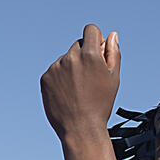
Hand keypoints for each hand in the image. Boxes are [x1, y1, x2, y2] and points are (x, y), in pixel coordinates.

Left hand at [40, 24, 119, 139]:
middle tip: (90, 78)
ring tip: (79, 89)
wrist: (81, 129)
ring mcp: (56, 68)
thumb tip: (112, 35)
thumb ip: (113, 53)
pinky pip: (55, 71)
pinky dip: (61, 78)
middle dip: (85, 55)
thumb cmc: (101, 104)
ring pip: (66, 59)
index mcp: (90, 55)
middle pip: (78, 45)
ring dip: (72, 67)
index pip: (90, 30)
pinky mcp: (45, 78)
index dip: (96, 39)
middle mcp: (71, 58)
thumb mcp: (114, 78)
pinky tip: (68, 93)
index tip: (98, 51)